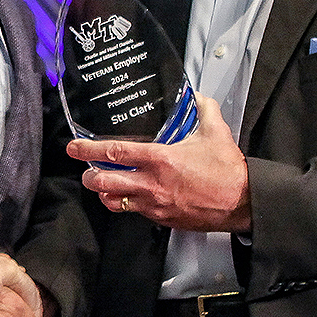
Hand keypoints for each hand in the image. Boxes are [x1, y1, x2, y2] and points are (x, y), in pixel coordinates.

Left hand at [66, 92, 250, 232]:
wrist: (241, 201)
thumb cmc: (227, 171)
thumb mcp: (216, 131)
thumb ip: (203, 109)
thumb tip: (197, 96)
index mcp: (161, 159)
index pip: (115, 153)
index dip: (90, 149)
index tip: (75, 147)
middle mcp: (152, 183)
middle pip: (105, 182)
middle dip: (89, 175)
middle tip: (86, 169)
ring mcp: (155, 204)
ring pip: (114, 201)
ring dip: (103, 192)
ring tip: (101, 184)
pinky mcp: (161, 219)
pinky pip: (133, 212)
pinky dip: (125, 204)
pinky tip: (127, 196)